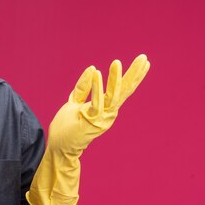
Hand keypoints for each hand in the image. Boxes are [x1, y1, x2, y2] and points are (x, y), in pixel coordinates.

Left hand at [26, 54, 149, 204]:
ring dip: (116, 79)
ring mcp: (101, 118)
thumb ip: (84, 86)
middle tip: (144, 57)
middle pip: (124, 91)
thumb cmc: (68, 126)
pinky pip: (96, 102)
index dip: (133, 76)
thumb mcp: (75, 101)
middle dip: (135, 74)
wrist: (60, 147)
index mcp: (106, 107)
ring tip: (117, 62)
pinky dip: (98, 88)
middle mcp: (108, 113)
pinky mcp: (91, 120)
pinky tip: (98, 72)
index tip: (145, 61)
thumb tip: (93, 68)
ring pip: (113, 96)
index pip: (122, 89)